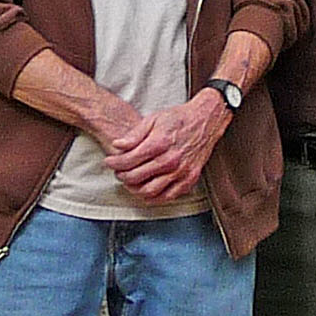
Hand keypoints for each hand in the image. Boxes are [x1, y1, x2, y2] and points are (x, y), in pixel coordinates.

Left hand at [113, 94, 229, 201]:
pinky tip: (146, 191)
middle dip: (122, 176)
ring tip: (130, 182)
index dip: (114, 163)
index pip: (128, 161)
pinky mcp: (190, 179)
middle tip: (118, 172)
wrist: (207, 119)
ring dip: (134, 189)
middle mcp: (170, 160)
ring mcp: (181, 171)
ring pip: (149, 191)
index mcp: (159, 143)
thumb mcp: (154, 119)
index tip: (109, 161)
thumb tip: (117, 145)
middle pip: (136, 177)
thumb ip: (134, 134)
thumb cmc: (180, 118)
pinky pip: (168, 197)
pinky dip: (154, 198)